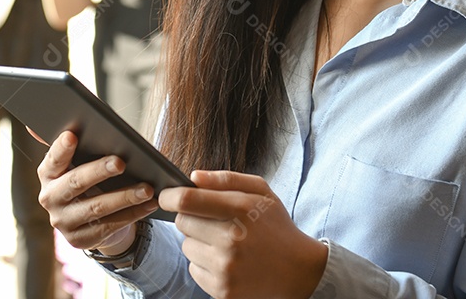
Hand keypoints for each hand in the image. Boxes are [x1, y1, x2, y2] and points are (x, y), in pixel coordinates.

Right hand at [36, 131, 159, 254]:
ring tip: (146, 188)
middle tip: (121, 162)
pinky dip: (132, 214)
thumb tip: (65, 112)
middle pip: (75, 183)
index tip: (73, 135)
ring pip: (96, 208)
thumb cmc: (89, 177)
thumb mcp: (79, 161)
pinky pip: (109, 226)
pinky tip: (149, 204)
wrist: (90, 218)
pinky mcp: (80, 240)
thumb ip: (76, 141)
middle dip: (99, 171)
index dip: (61, 148)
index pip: (53, 159)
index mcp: (48, 174)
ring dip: (124, 197)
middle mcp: (50, 199)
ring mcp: (63, 222)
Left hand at [159, 171, 327, 298]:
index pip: (187, 200)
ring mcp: (226, 268)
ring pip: (186, 247)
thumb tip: (192, 176)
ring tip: (224, 243)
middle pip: (182, 223)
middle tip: (212, 221)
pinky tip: (226, 261)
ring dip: (198, 243)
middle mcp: (231, 240)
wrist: (299, 271)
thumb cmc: (276, 226)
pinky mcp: (223, 290)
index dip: (169, 196)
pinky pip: (193, 269)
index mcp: (240, 210)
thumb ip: (226, 179)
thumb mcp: (260, 192)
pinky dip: (204, 264)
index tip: (167, 196)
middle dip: (191, 218)